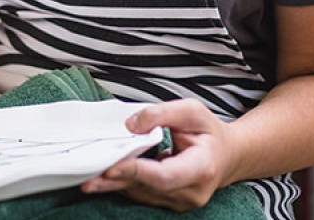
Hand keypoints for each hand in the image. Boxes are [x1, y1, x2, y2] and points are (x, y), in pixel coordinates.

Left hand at [80, 99, 237, 211]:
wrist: (227, 156)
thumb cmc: (209, 132)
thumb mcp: (192, 111)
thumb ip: (161, 113)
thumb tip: (131, 125)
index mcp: (202, 168)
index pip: (165, 175)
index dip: (137, 172)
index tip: (112, 167)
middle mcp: (191, 191)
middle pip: (147, 187)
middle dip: (116, 181)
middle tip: (87, 178)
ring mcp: (180, 201)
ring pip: (141, 193)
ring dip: (114, 185)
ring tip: (88, 176)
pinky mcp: (168, 202)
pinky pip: (141, 193)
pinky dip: (122, 184)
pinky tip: (103, 177)